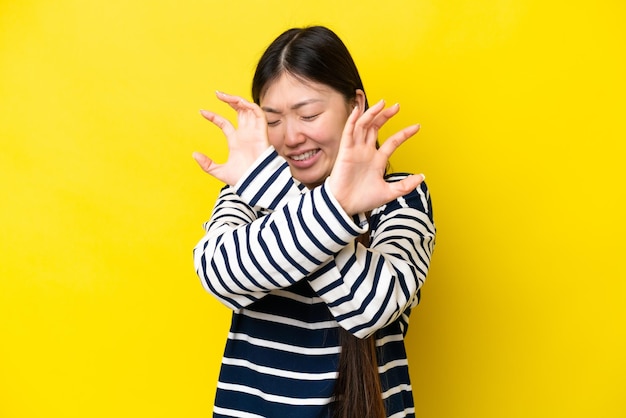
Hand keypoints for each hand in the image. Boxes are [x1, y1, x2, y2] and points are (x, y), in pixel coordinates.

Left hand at [192, 91, 269, 185]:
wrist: (255, 183)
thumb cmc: (242, 179)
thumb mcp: (219, 171)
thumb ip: (207, 164)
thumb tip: (194, 155)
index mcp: (235, 141)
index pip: (224, 124)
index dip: (213, 117)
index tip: (201, 112)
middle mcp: (245, 134)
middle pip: (239, 112)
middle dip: (229, 101)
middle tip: (217, 94)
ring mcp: (253, 132)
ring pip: (248, 110)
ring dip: (238, 100)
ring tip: (225, 96)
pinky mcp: (262, 132)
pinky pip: (258, 114)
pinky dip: (250, 106)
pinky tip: (239, 102)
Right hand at [328, 100, 424, 215]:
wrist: (345, 205)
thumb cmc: (363, 200)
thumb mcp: (389, 193)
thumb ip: (405, 185)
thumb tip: (422, 177)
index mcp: (377, 160)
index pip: (393, 142)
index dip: (404, 133)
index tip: (417, 127)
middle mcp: (366, 152)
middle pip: (376, 128)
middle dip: (386, 116)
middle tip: (397, 106)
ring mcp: (356, 150)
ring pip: (364, 126)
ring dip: (372, 114)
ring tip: (382, 103)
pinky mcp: (345, 151)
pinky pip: (349, 132)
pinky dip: (353, 121)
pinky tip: (359, 111)